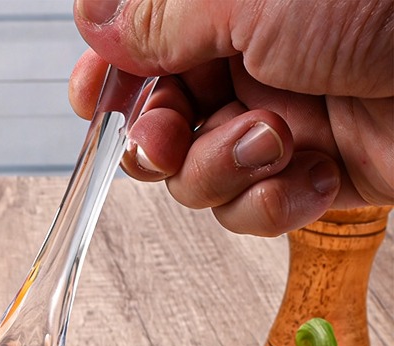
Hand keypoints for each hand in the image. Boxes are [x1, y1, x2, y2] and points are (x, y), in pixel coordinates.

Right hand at [69, 0, 392, 235]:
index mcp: (231, 4)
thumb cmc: (390, 0)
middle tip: (167, 138)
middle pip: (158, 121)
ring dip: (220, 172)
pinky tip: (310, 174)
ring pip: (197, 176)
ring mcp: (280, 119)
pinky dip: (271, 203)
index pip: (141, 43)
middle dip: (156, 141)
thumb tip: (96, 24)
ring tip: (273, 143)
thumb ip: (161, 14)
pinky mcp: (311, 173)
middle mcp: (251, 59)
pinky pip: (252, 209)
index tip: (95, 101)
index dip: (109, 77)